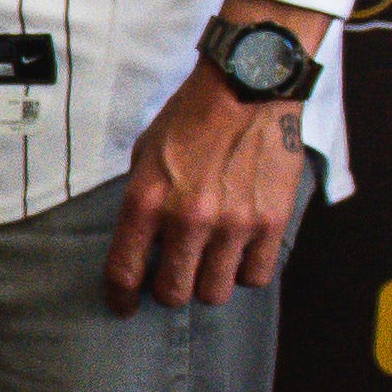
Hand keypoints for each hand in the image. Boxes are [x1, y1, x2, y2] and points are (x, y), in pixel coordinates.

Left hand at [106, 9, 320, 314]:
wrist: (247, 86)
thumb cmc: (191, 117)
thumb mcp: (146, 155)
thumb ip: (143, 204)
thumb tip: (144, 246)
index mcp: (147, 200)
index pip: (124, 273)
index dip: (120, 298)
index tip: (123, 305)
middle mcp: (189, 219)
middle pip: (173, 294)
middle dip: (168, 290)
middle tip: (174, 275)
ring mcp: (234, 224)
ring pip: (215, 292)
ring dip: (208, 282)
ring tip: (209, 261)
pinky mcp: (271, 222)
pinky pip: (256, 276)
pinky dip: (246, 270)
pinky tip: (240, 251)